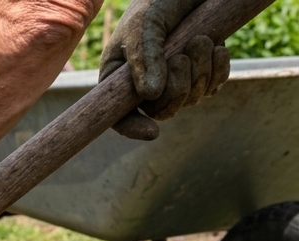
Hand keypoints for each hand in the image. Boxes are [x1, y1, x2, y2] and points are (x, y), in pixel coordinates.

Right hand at [101, 0, 229, 140]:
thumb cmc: (156, 3)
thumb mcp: (144, 26)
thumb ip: (145, 58)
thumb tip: (151, 96)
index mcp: (120, 78)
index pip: (118, 116)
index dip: (132, 127)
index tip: (152, 132)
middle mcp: (146, 84)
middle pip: (162, 111)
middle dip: (178, 88)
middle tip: (182, 57)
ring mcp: (176, 80)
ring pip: (191, 99)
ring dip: (200, 72)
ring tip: (200, 40)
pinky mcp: (202, 72)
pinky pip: (213, 87)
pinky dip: (218, 70)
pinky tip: (217, 48)